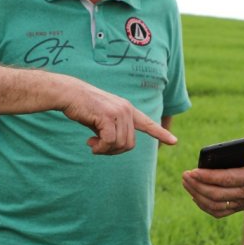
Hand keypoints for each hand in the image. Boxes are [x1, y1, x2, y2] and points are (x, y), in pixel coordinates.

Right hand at [61, 83, 176, 154]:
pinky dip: (100, 148)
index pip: (147, 123)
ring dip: (104, 150)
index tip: (174, 141)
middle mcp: (126, 110)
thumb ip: (113, 130)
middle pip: (129, 144)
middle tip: (97, 147)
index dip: (160, 133)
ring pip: (120, 144)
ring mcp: (119, 112)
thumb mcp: (102, 120)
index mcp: (127, 109)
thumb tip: (114, 146)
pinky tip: (90, 143)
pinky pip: (109, 142)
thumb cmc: (83, 107)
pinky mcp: (108, 116)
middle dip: (113, 151)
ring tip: (92, 143)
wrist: (69, 94)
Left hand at [182, 142, 243, 215]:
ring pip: (215, 205)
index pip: (227, 179)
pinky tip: (195, 196)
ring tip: (186, 183)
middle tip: (184, 175)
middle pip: (216, 194)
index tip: (193, 171)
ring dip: (197, 196)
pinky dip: (205, 206)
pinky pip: (220, 212)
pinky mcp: (241, 207)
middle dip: (197, 186)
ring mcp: (243, 203)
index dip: (208, 176)